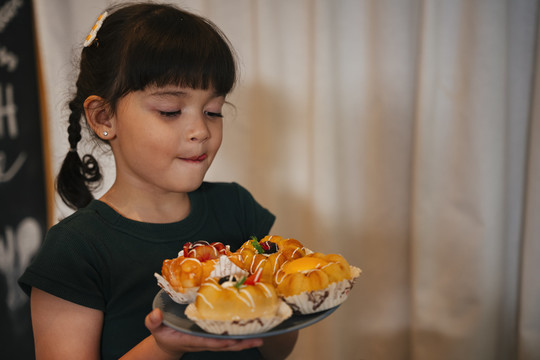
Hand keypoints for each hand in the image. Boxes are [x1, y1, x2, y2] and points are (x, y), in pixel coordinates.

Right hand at [145, 308, 262, 357]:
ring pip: (231, 343)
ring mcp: (210, 341)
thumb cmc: (163, 334)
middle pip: (226, 344)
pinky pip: (230, 338)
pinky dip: (242, 336)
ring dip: (246, 340)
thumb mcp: (155, 328)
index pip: (209, 342)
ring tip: (263, 336)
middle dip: (242, 342)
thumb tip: (155, 314)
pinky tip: (254, 330)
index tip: (233, 338)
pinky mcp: (214, 337)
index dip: (221, 341)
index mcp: (192, 340)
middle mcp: (205, 342)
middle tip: (259, 338)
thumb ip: (153, 322)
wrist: (167, 343)